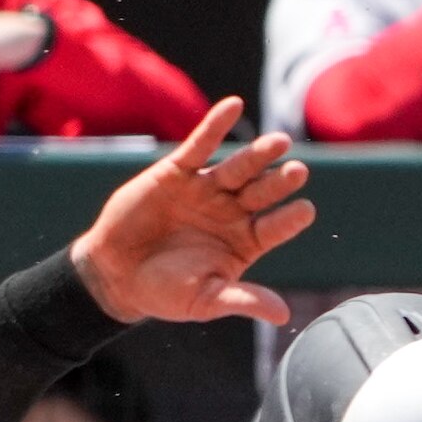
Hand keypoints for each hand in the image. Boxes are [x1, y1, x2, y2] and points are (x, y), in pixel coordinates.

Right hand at [69, 98, 315, 324]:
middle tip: (298, 171)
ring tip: (279, 142)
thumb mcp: (205, 300)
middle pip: (262, 192)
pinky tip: (234, 105)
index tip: (306, 210)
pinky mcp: (178, 171)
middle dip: (279, 182)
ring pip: (238, 167)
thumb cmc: (164, 292)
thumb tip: (284, 316)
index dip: (289, 219)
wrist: (115, 274)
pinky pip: (200, 144)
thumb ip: (242, 300)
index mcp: (245, 242)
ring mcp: (207, 189)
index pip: (275, 227)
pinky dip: (216, 125)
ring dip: (258, 155)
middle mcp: (232, 212)